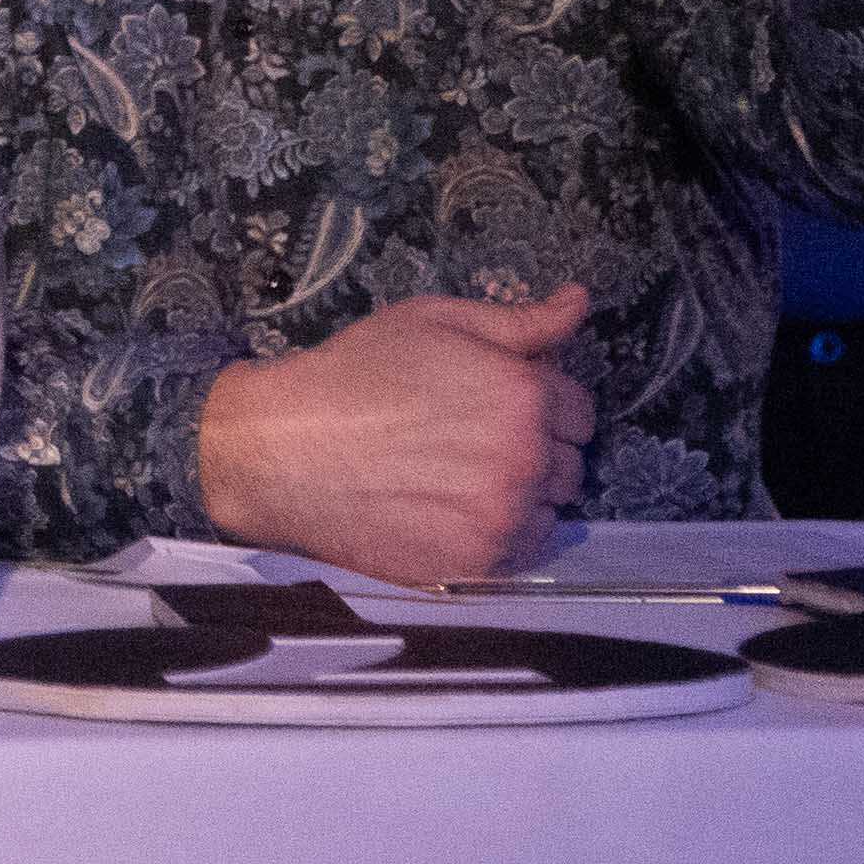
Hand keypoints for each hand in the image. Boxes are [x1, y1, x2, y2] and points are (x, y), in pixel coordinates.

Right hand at [194, 285, 595, 582]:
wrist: (284, 449)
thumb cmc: (356, 375)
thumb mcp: (431, 322)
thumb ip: (518, 320)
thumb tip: (579, 300)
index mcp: (522, 393)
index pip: (579, 410)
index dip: (539, 404)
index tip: (495, 407)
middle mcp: (526, 456)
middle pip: (569, 462)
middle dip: (533, 449)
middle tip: (470, 442)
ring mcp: (505, 515)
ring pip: (552, 509)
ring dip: (522, 495)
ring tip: (459, 478)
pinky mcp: (481, 562)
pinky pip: (523, 551)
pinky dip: (499, 533)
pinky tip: (451, 510)